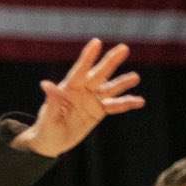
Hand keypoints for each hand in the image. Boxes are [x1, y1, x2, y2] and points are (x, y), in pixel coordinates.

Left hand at [10, 39, 145, 156]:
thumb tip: (46, 84)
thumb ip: (52, 101)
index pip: (79, 71)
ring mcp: (91, 100)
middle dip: (110, 62)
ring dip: (122, 83)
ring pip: (109, 89)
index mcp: (67, 89)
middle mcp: (82, 91)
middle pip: (98, 75)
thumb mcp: (48, 118)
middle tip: (124, 48)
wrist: (51, 143)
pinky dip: (126, 104)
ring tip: (135, 77)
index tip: (96, 42)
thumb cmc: (45, 128)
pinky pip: (114, 106)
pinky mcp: (99, 111)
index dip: (88, 57)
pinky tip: (140, 101)